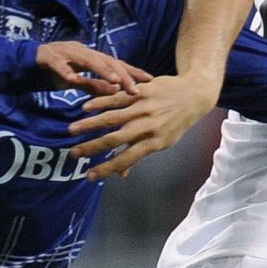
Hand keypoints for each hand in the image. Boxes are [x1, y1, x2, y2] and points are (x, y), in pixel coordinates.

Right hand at [34, 41, 151, 96]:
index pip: (115, 64)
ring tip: (115, 81)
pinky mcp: (47, 56)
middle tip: (136, 89)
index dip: (132, 71)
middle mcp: (81, 50)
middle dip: (122, 75)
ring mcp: (64, 51)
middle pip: (105, 61)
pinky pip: (58, 63)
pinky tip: (73, 79)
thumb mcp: (77, 81)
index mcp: (90, 56)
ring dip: (101, 70)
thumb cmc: (53, 72)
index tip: (150, 81)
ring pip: (86, 59)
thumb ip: (94, 85)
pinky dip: (65, 70)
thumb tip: (117, 91)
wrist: (24, 63)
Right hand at [66, 73, 221, 180]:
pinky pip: (117, 98)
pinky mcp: (142, 91)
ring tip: (72, 130)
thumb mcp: (164, 142)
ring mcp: (144, 108)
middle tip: (73, 154)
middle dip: (92, 148)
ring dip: (90, 124)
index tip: (89, 176)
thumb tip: (121, 174)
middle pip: (115, 139)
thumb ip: (140, 155)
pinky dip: (100, 103)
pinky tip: (85, 108)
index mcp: (154, 143)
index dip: (107, 169)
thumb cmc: (177, 122)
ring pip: (112, 117)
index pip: (126, 159)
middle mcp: (148, 126)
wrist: (194, 93)